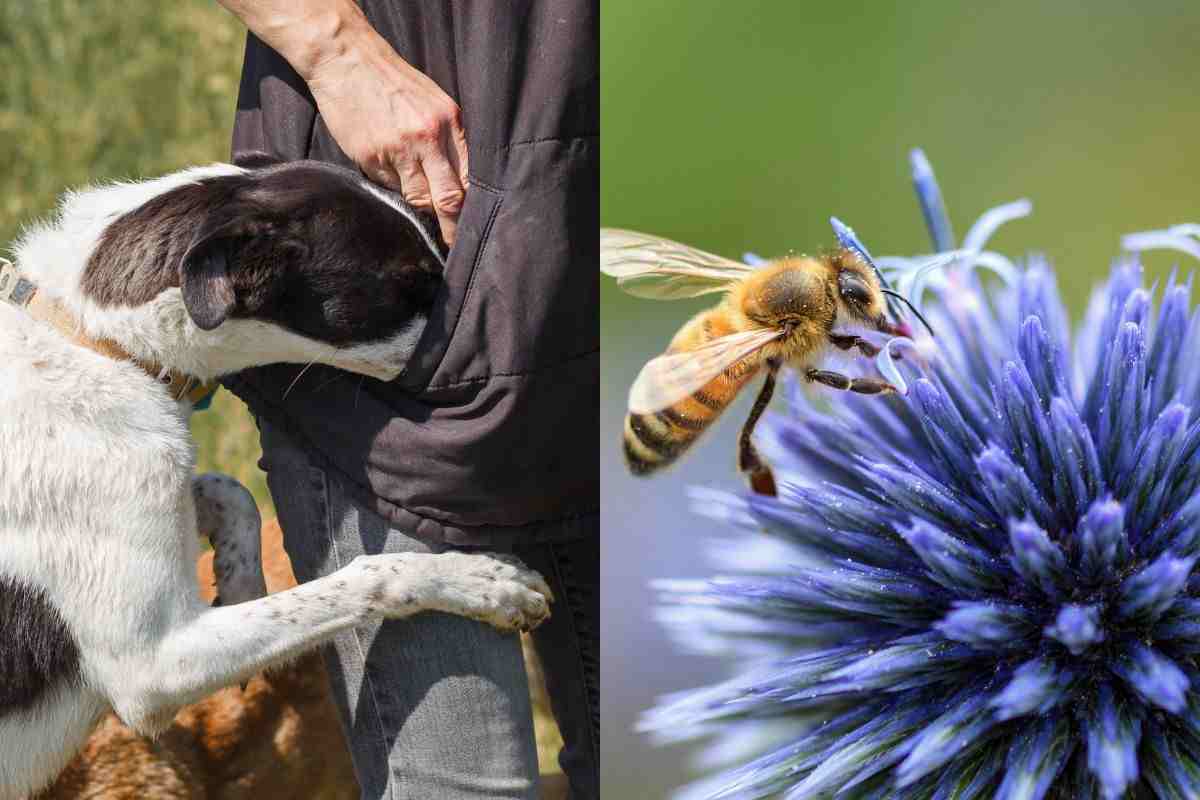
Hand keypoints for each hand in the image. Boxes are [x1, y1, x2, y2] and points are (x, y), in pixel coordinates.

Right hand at [305, 30, 468, 244]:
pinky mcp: (370, 157)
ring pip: (416, 198)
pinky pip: (387, 186)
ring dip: (418, 207)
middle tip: (454, 247)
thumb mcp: (435, 102)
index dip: (471, 209)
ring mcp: (397, 149)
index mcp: (449, 122)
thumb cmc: (394, 82)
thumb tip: (460, 184)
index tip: (472, 228)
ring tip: (416, 201)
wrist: (346, 58)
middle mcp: (427, 137)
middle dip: (452, 228)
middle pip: (448, 199)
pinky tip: (384, 164)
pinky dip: (390, 185)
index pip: (469, 179)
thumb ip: (450, 139)